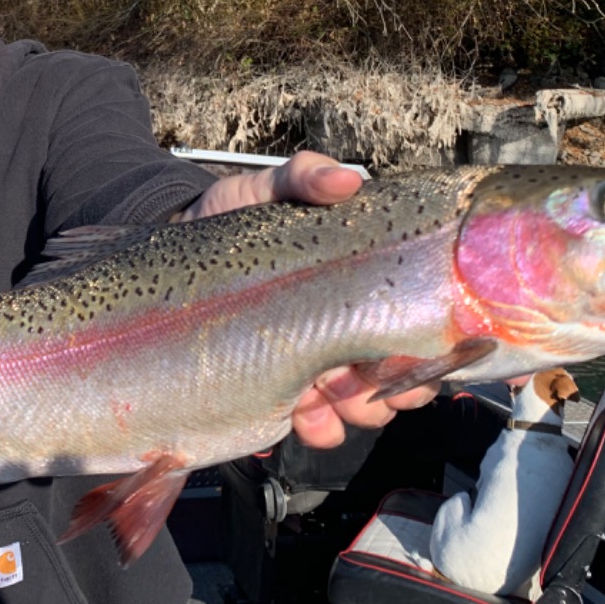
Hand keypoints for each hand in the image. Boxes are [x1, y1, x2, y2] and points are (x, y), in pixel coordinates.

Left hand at [177, 151, 440, 439]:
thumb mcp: (266, 189)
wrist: (172, 249)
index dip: (432, 340)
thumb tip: (347, 179)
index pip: (417, 320)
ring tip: (335, 394)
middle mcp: (346, 330)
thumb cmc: (231, 220)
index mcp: (358, 287)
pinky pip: (315, 424)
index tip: (422, 345)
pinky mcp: (277, 390)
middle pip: (402, 373)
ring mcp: (314, 364)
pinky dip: (319, 427)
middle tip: (380, 377)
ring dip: (360, 407)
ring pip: (364, 405)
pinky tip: (303, 417)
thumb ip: (304, 176)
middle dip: (402, 385)